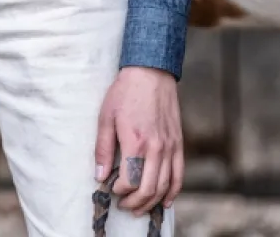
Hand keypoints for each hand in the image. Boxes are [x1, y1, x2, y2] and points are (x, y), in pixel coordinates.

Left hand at [95, 66, 183, 216]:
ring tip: (139, 207)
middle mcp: (156, 148)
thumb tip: (99, 175)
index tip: (112, 189)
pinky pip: (179, 175)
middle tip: (124, 205)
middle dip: (135, 203)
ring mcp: (170, 146)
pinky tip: (165, 201)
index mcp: (136, 141)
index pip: (130, 181)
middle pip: (148, 189)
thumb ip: (103, 149)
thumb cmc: (125, 92)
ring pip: (164, 186)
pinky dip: (173, 191)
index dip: (120, 190)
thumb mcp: (106, 117)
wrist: (150, 72)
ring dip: (151, 201)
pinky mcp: (178, 143)